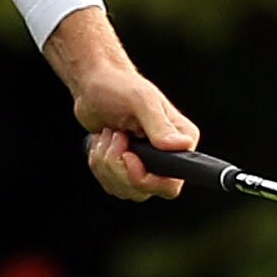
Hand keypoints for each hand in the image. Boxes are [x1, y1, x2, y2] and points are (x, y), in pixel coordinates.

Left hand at [42, 5, 198, 202]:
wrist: (95, 87)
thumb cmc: (120, 87)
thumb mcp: (141, 101)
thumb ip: (158, 125)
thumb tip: (179, 146)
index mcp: (181, 141)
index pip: (173, 183)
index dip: (147, 179)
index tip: (128, 155)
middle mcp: (168, 158)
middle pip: (144, 190)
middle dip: (119, 167)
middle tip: (115, 136)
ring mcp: (147, 166)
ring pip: (125, 189)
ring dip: (106, 162)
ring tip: (108, 134)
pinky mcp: (126, 170)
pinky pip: (111, 185)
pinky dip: (99, 163)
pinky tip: (102, 141)